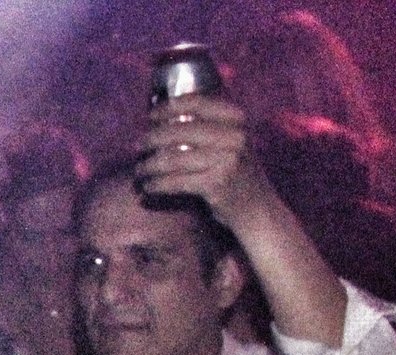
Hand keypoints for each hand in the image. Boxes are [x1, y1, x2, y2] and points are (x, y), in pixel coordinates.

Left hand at [136, 93, 269, 225]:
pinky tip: (148, 187)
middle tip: (137, 146)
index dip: (169, 107)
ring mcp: (227, 160)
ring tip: (138, 170)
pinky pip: (176, 182)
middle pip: (179, 130)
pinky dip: (157, 184)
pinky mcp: (216, 184)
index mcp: (237, 119)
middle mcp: (234, 136)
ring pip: (173, 158)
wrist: (258, 210)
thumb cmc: (237, 174)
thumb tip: (166, 116)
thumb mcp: (233, 142)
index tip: (151, 115)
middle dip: (152, 138)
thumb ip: (210, 127)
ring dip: (149, 165)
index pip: (197, 103)